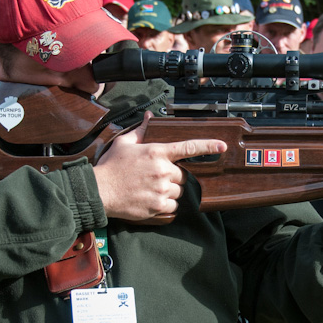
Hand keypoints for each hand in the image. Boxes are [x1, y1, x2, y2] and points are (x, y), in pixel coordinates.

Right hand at [94, 111, 226, 221]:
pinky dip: (166, 204)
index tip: (222, 146)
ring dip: (170, 191)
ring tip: (151, 189)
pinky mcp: (158, 205)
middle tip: (156, 177)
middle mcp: (163, 170)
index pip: (188, 147)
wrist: (100, 191)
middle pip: (183, 175)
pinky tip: (151, 199)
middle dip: (173, 176)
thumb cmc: (111, 167)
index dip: (208, 146)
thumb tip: (148, 117)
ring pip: (179, 191)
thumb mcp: (125, 144)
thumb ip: (141, 130)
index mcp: (157, 152)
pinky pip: (173, 206)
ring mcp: (161, 189)